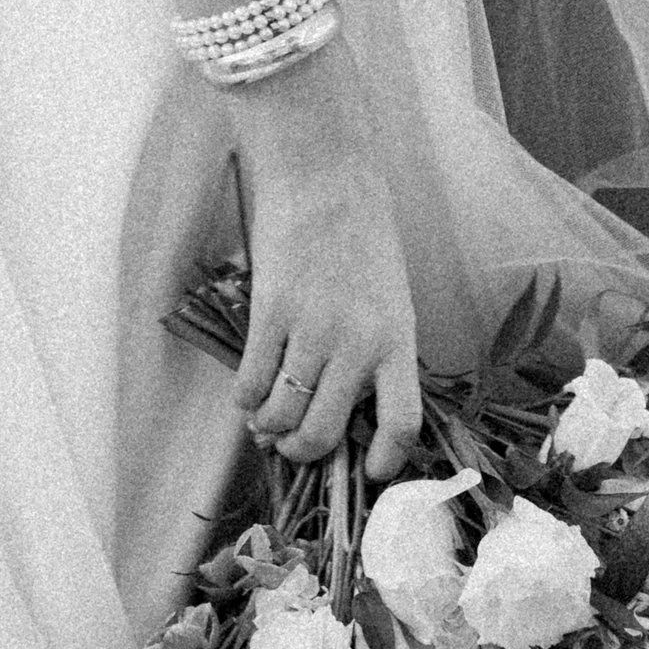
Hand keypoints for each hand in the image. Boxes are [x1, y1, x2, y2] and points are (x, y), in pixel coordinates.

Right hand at [226, 49, 421, 479]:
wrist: (324, 176)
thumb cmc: (363, 235)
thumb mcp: (390, 296)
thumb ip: (375, 352)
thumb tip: (344, 410)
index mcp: (399, 339)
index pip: (402, 423)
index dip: (383, 462)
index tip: (367, 471)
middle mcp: (358, 343)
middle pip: (324, 433)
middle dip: (304, 453)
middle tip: (295, 446)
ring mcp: (312, 329)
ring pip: (282, 417)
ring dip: (268, 430)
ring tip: (266, 423)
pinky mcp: (270, 313)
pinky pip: (251, 383)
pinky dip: (245, 400)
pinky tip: (248, 393)